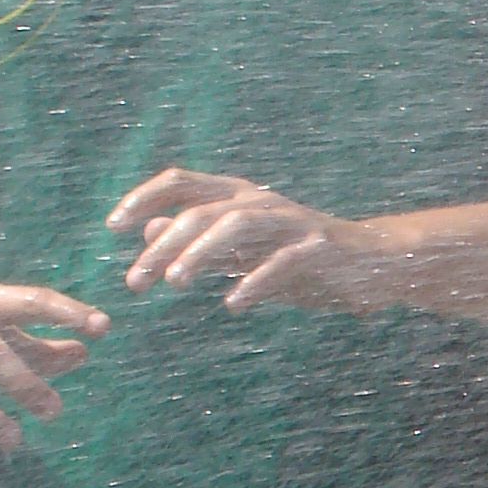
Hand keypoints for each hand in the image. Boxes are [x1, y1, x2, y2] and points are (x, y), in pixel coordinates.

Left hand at [107, 170, 369, 313]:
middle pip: (200, 209)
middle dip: (162, 245)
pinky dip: (255, 281)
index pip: (181, 182)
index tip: (113, 229)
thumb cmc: (304, 260)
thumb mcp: (246, 253)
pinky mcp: (320, 247)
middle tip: (134, 282)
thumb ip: (201, 243)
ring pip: (236, 225)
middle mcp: (261, 201)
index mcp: (239, 196)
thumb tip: (151, 231)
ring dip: (200, 252)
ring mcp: (292, 221)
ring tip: (174, 284)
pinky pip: (282, 261)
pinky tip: (233, 305)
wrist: (374, 264)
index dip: (143, 199)